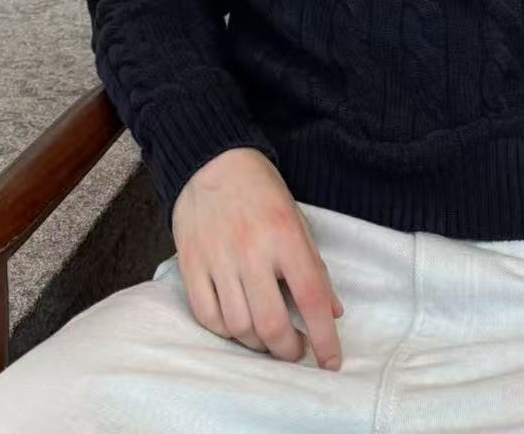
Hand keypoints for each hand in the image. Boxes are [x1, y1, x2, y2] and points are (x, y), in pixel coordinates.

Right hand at [171, 147, 343, 369]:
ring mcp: (218, 259)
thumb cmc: (262, 190)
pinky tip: (238, 327)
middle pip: (271, 323)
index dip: (324, 337)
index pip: (311, 297)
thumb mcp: (298, 219)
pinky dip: (225, 332)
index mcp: (285, 235)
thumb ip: (315, 266)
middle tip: (297, 351)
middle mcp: (251, 250)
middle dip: (289, 350)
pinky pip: (207, 315)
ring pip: (239, 326)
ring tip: (270, 340)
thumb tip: (333, 312)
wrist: (212, 162)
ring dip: (258, 345)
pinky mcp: (191, 264)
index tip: (332, 362)